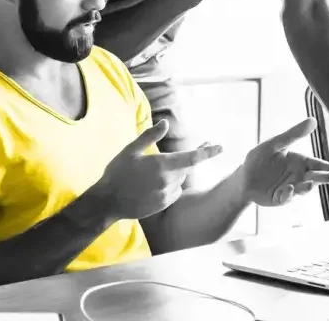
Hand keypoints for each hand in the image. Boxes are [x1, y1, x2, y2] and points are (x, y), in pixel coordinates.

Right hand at [91, 120, 222, 219]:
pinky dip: (170, 184)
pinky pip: (174, 191)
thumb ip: (150, 136)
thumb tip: (165, 124)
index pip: (191, 158)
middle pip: (187, 167)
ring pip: (180, 179)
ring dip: (176, 172)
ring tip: (156, 170)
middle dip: (194, 157)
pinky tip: (154, 183)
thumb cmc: (117, 173)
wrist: (108, 202)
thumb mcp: (130, 150)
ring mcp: (166, 194)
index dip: (207, 152)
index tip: (220, 147)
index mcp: (161, 165)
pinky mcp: (163, 204)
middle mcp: (167, 181)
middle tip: (204, 145)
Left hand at [241, 118, 328, 205]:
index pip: (316, 164)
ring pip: (302, 189)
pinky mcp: (280, 198)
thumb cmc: (260, 158)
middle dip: (321, 178)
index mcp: (299, 162)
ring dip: (306, 187)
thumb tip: (313, 120)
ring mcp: (290, 188)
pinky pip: (285, 197)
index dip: (327, 167)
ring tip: (309, 184)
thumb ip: (293, 134)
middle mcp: (298, 176)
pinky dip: (288, 194)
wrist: (243, 176)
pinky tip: (288, 189)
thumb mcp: (275, 144)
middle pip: (313, 177)